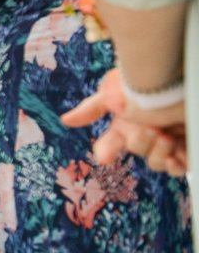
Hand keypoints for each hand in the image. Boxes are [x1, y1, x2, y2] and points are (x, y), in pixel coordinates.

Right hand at [61, 69, 186, 175]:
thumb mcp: (119, 92)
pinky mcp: (186, 152)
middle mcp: (144, 134)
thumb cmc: (155, 83)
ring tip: (169, 135)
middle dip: (142, 140)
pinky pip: (176, 169)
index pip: (110, 143)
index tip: (105, 158)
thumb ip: (93, 108)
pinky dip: (176, 165)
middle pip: (135, 150)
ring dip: (160, 151)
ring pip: (155, 163)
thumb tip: (65, 120)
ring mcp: (166, 143)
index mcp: (126, 123)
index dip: (106, 152)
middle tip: (153, 127)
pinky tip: (176, 155)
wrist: (185, 84)